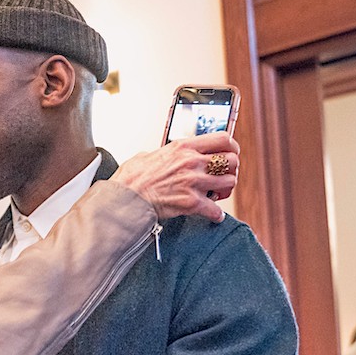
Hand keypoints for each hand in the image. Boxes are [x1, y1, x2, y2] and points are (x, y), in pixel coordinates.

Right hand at [111, 132, 240, 222]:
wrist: (123, 199)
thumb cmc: (130, 179)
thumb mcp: (147, 155)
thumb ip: (164, 153)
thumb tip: (166, 155)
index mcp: (183, 147)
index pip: (222, 139)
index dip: (231, 146)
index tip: (230, 152)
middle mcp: (192, 163)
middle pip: (232, 160)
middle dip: (231, 169)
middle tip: (224, 175)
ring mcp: (193, 183)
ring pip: (229, 183)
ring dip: (225, 190)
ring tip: (217, 194)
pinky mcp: (190, 203)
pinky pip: (215, 210)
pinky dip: (216, 215)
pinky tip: (213, 215)